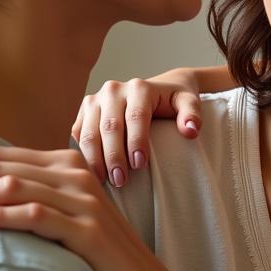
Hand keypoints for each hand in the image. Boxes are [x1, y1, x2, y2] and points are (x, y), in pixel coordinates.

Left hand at [0, 144, 198, 270]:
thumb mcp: (67, 226)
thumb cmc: (104, 266)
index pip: (2, 155)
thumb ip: (35, 204)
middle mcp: (78, 176)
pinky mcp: (89, 229)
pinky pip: (34, 214)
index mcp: (70, 168)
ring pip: (12, 185)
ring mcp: (86, 201)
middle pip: (0, 165)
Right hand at [73, 69, 204, 186]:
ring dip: (95, 159)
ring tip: (105, 182)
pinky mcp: (85, 111)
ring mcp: (96, 99)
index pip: (135, 116)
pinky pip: (78, 134)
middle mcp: (113, 90)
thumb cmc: (173, 100)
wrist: (158, 88)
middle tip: (121, 181)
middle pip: (110, 126)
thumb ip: (192, 114)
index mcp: (139, 87)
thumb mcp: (189, 102)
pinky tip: (92, 172)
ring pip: (89, 132)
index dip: (136, 141)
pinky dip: (83, 154)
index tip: (140, 165)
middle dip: (114, 156)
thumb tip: (190, 131)